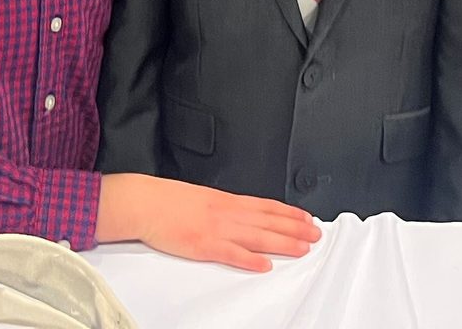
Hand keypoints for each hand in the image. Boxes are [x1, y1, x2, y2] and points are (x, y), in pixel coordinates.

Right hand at [98, 173, 319, 271]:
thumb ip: (223, 206)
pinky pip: (230, 254)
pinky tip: (264, 264)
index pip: (265, 205)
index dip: (288, 212)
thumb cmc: (168, 200)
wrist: (145, 202)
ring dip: (282, 242)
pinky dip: (249, 259)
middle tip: (316, 233)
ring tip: (302, 247)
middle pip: (267, 221)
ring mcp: (216, 229)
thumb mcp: (202, 197)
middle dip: (294, 228)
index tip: (306, 217)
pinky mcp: (203, 246)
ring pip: (256, 236)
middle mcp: (226, 212)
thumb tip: (242, 213)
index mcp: (225, 200)